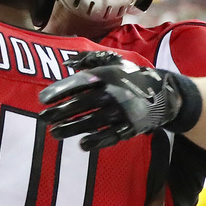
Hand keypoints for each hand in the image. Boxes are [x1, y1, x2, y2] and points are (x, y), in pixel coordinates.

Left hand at [39, 51, 199, 150]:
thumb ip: (90, 60)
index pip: (79, 82)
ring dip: (71, 128)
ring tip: (54, 133)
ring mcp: (122, 111)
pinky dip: (97, 140)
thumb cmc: (130, 76)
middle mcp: (113, 92)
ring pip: (92, 121)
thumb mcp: (113, 62)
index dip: (59, 90)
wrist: (164, 93)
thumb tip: (68, 61)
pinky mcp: (130, 127)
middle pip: (82, 104)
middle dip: (60, 112)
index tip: (42, 99)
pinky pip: (111, 135)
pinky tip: (82, 145)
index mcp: (107, 75)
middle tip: (43, 119)